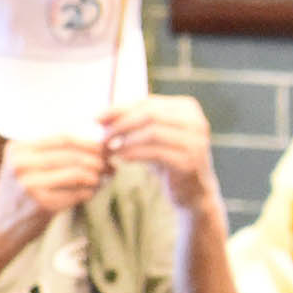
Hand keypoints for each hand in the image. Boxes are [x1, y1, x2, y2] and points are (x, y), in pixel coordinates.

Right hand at [0, 132, 106, 251]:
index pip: (62, 137)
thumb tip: (98, 141)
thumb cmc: (19, 194)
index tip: (104, 147)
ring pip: (78, 173)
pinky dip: (89, 192)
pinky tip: (90, 193)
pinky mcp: (41, 204)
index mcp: (17, 148)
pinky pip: (77, 194)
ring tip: (102, 178)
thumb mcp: (25, 166)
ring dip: (96, 176)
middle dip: (97, 159)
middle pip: (72, 154)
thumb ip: (51, 152)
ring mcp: (30, 184)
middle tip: (110, 165)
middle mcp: (21, 164)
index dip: (88, 141)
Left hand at [101, 94, 218, 209]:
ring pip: (152, 132)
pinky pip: (156, 152)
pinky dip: (134, 153)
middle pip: (150, 114)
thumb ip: (134, 122)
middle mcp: (196, 121)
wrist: (193, 190)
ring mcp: (196, 141)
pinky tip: (121, 158)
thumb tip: (100, 115)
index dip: (119, 109)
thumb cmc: (167, 159)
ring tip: (109, 148)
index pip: (147, 102)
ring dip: (126, 140)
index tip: (96, 118)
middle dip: (121, 124)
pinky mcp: (190, 161)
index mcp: (187, 107)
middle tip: (102, 136)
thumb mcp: (152, 136)